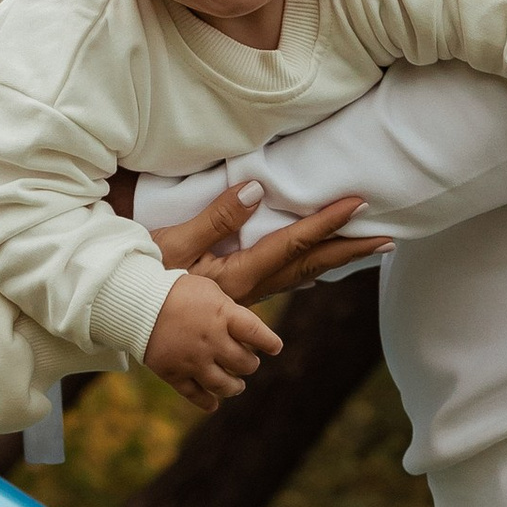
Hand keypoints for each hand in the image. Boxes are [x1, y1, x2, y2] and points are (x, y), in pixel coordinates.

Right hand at [143, 271, 281, 410]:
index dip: (270, 343)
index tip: (275, 348)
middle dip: (250, 364)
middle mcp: (212, 340)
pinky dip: (207, 403)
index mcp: (223, 315)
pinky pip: (195, 394)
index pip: (257, 333)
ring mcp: (193, 360)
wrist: (136, 302)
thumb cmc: (175, 290)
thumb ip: (229, 310)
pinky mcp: (174, 373)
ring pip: (224, 384)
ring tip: (238, 385)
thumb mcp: (208, 290)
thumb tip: (246, 330)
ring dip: (235, 387)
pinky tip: (213, 405)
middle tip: (249, 362)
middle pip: (244, 362)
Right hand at [145, 180, 382, 294]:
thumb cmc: (142, 277)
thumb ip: (217, 217)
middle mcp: (248, 293)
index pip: (293, 243)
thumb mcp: (174, 243)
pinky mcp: (232, 308)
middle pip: (308, 267)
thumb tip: (257, 189)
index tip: (359, 204)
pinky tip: (311, 276)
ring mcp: (241, 305)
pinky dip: (302, 277)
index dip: (328, 221)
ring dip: (332, 264)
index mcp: (238, 276)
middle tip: (386, 238)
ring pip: (297, 281)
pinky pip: (280, 288)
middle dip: (348, 251)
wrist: (120, 316)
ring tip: (362, 252)